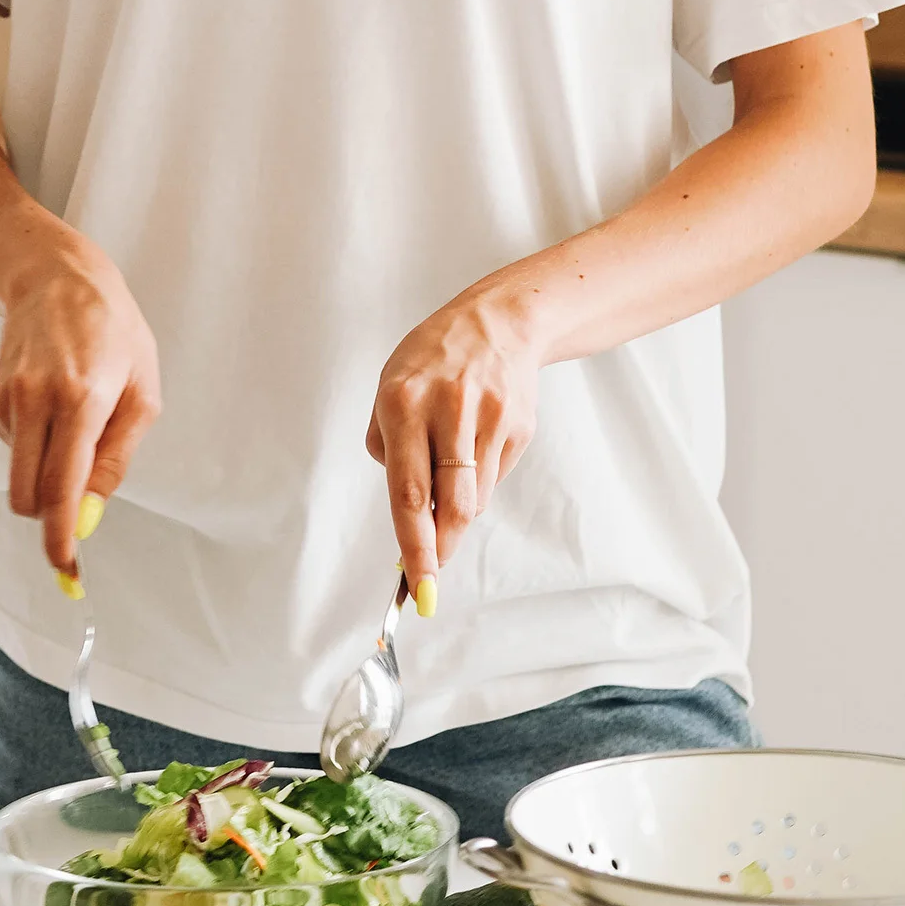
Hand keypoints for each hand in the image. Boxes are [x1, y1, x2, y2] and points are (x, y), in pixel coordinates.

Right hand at [0, 240, 160, 579]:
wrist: (56, 279)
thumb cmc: (111, 332)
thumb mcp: (142, 394)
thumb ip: (116, 460)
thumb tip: (89, 513)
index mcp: (81, 400)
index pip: (61, 487)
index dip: (59, 536)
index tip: (64, 567)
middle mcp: (35, 401)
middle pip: (27, 496)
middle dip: (48, 517)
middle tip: (75, 516)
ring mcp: (6, 402)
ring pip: (20, 477)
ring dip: (46, 473)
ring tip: (75, 424)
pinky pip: (13, 452)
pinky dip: (34, 448)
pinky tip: (52, 410)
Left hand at [366, 288, 540, 611]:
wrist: (498, 322)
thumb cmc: (431, 363)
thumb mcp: (388, 390)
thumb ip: (387, 447)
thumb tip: (409, 513)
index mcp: (403, 403)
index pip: (409, 492)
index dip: (413, 545)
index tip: (416, 583)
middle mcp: (449, 411)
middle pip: (451, 505)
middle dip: (440, 550)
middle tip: (429, 577)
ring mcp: (489, 419)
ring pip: (475, 498)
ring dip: (457, 516)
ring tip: (446, 495)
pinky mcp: (517, 427)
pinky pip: (492, 478)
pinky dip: (476, 484)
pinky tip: (470, 456)